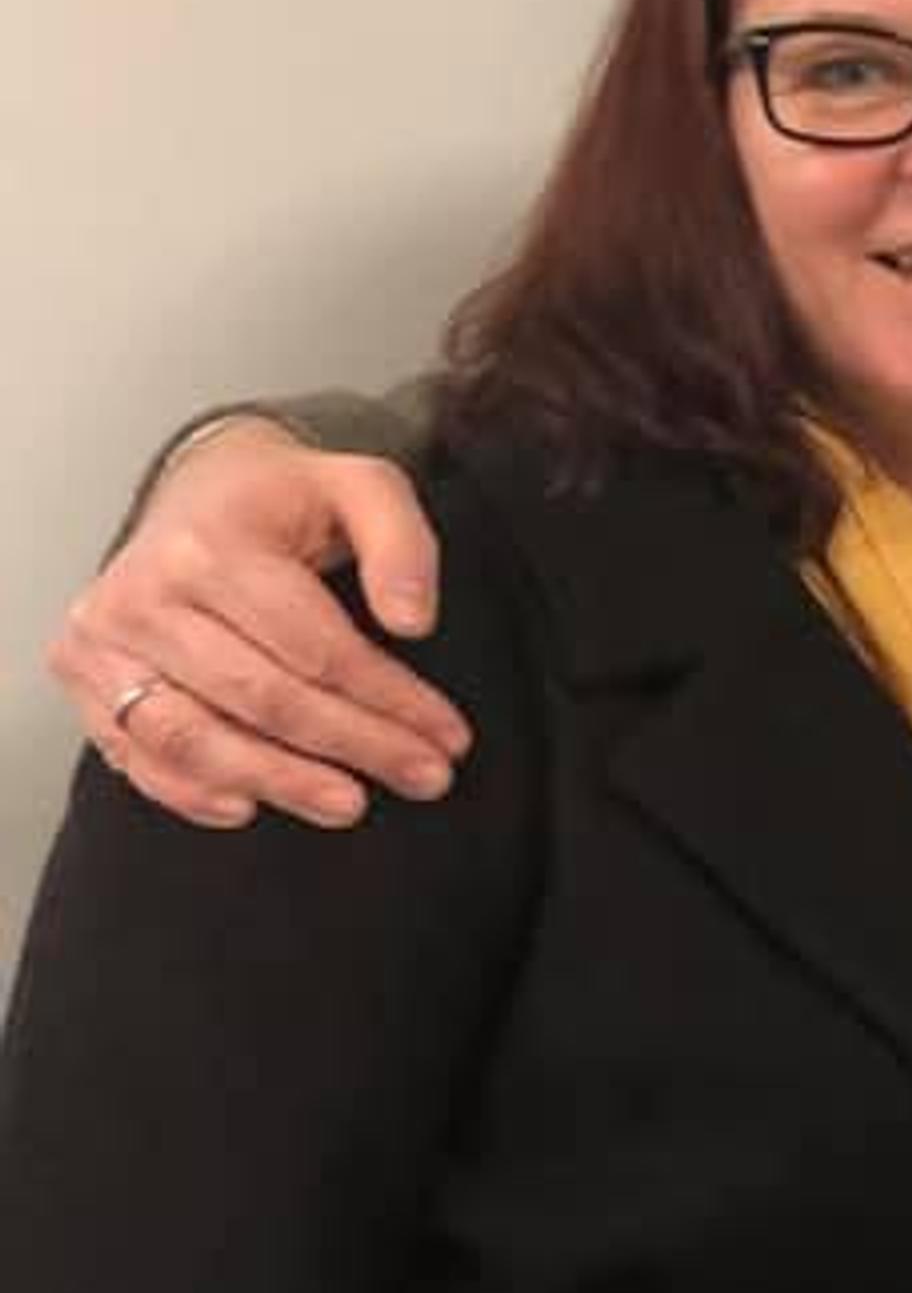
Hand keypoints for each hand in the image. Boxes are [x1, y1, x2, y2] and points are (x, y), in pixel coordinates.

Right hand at [48, 419, 467, 829]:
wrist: (197, 489)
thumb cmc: (284, 498)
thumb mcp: (363, 486)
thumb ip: (402, 544)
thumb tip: (414, 623)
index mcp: (210, 547)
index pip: (314, 647)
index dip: (389, 700)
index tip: (448, 737)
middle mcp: (142, 595)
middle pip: (260, 697)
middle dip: (352, 746)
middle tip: (424, 778)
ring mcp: (101, 639)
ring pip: (191, 736)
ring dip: (277, 781)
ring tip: (350, 803)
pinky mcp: (82, 674)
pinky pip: (135, 752)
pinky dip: (191, 791)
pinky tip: (252, 806)